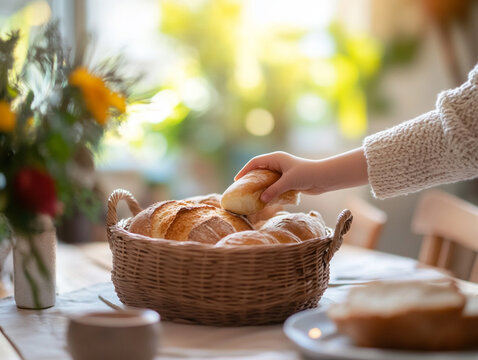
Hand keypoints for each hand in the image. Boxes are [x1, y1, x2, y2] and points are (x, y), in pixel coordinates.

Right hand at [235, 148, 368, 202]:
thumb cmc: (307, 174)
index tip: (237, 180)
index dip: (245, 170)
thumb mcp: (288, 182)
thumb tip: (261, 200)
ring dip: (260, 186)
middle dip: (250, 179)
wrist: (324, 178)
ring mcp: (283, 172)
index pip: (255, 162)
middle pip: (259, 170)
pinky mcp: (288, 180)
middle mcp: (278, 163)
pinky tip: (264, 199)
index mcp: (276, 158)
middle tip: (241, 189)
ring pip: (266, 179)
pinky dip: (269, 191)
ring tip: (250, 195)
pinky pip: (274, 185)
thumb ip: (274, 190)